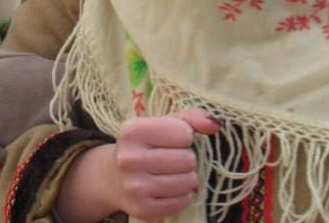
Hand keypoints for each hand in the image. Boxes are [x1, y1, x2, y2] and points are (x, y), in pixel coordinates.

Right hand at [54, 108, 219, 222]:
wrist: (113, 177)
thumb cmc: (145, 145)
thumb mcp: (162, 124)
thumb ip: (191, 118)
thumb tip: (215, 124)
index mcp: (132, 131)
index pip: (184, 133)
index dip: (183, 136)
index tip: (169, 140)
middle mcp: (129, 159)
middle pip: (188, 159)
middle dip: (185, 158)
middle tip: (169, 159)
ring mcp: (135, 187)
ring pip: (188, 182)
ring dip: (185, 177)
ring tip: (169, 173)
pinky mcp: (143, 209)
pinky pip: (183, 201)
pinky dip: (181, 195)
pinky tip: (166, 189)